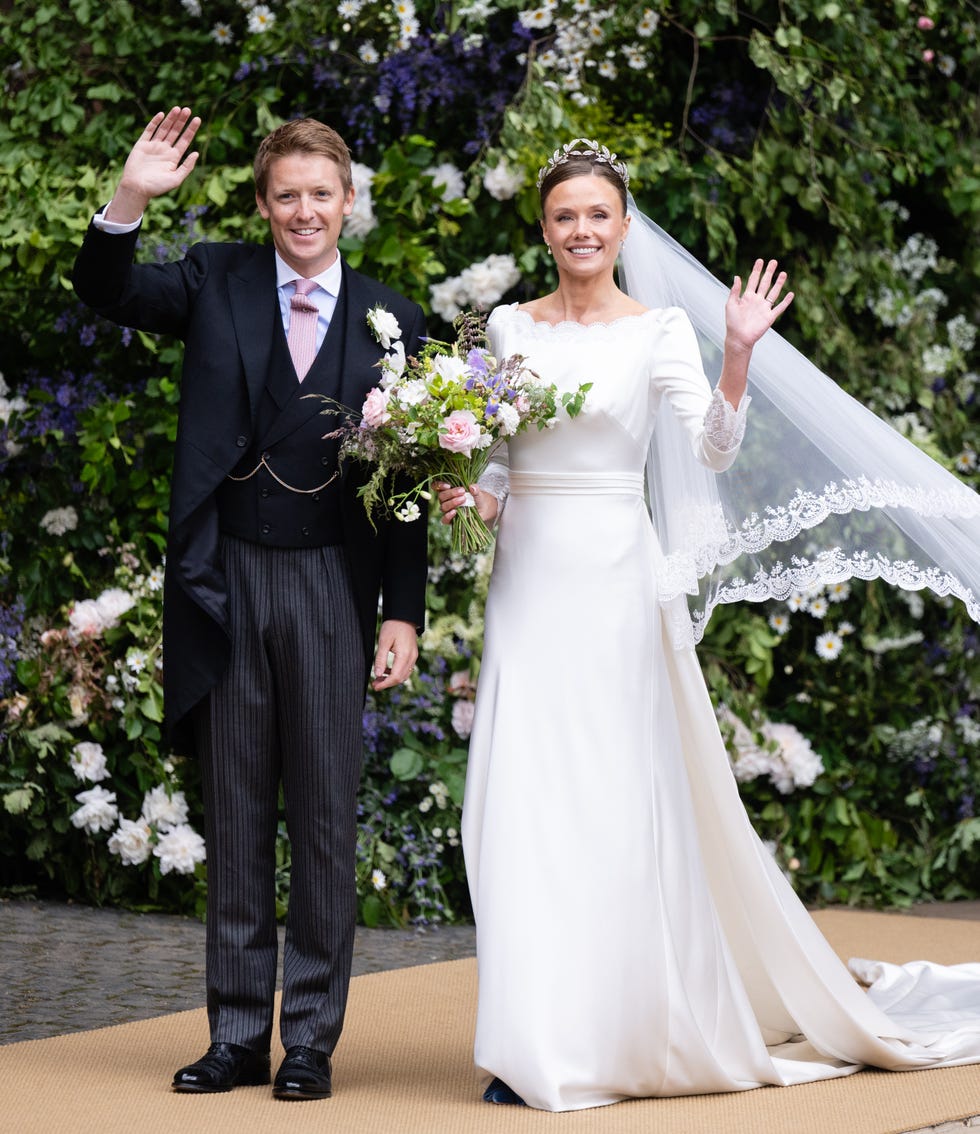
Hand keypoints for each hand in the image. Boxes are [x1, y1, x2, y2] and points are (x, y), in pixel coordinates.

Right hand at [105, 107, 201, 222]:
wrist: (137, 188)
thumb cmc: (157, 187)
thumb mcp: (176, 179)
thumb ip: (187, 166)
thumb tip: (196, 153)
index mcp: (174, 158)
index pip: (185, 140)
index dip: (191, 130)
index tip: (197, 119)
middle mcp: (165, 150)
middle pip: (175, 132)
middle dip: (182, 121)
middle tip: (188, 109)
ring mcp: (153, 146)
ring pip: (164, 128)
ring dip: (171, 119)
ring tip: (178, 108)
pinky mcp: (142, 144)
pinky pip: (149, 131)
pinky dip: (155, 122)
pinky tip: (162, 115)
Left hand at [371, 619, 418, 690]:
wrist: (404, 616)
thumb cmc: (393, 626)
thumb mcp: (383, 642)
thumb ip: (380, 659)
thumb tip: (377, 674)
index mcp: (404, 655)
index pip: (395, 677)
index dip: (385, 684)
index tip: (375, 686)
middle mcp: (412, 658)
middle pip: (400, 678)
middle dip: (387, 684)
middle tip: (374, 684)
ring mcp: (413, 657)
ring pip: (404, 675)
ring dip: (392, 679)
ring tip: (378, 679)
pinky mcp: (412, 655)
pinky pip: (406, 669)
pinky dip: (396, 673)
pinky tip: (386, 671)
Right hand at [433, 481, 498, 526]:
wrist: (484, 509)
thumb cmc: (478, 498)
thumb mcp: (478, 492)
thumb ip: (475, 489)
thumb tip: (472, 487)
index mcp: (449, 490)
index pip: (437, 486)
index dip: (439, 485)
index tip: (448, 485)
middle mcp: (446, 500)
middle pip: (441, 496)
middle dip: (451, 493)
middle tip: (462, 491)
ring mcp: (448, 510)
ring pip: (443, 506)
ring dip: (452, 503)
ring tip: (463, 500)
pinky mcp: (451, 520)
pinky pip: (444, 519)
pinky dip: (448, 516)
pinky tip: (455, 512)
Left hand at [725, 259, 793, 351]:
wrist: (739, 338)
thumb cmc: (732, 322)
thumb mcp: (731, 304)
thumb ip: (735, 291)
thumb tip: (737, 276)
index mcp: (747, 297)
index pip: (753, 280)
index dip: (756, 271)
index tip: (760, 260)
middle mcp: (757, 301)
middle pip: (765, 283)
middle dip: (769, 273)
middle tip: (774, 261)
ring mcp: (764, 308)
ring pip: (774, 293)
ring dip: (779, 283)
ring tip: (783, 273)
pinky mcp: (770, 317)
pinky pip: (780, 308)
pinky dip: (786, 301)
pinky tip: (791, 294)